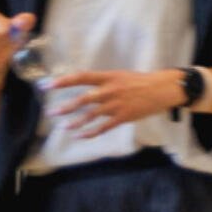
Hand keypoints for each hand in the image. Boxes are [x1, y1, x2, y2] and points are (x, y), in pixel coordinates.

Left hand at [47, 69, 186, 136]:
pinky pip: (103, 127)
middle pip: (84, 99)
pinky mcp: (123, 116)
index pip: (82, 77)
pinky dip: (91, 132)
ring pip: (91, 115)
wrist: (163, 89)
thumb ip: (104, 82)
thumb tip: (84, 85)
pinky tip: (80, 136)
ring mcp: (117, 104)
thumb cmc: (141, 81)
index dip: (64, 81)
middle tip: (50, 112)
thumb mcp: (121, 76)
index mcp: (109, 77)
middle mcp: (110, 90)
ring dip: (76, 122)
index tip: (48, 85)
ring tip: (64, 127)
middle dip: (66, 106)